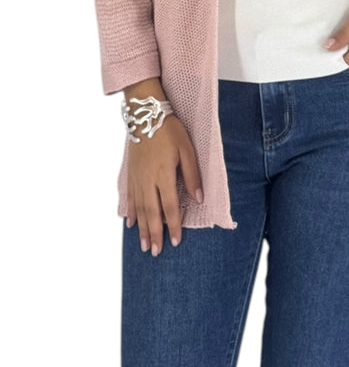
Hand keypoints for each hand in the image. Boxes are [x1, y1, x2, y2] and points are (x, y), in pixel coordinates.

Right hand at [126, 109, 202, 256]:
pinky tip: (131, 223)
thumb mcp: (187, 149)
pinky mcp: (131, 173)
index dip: (172, 225)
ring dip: (142, 228)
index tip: (175, 242)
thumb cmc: (169, 130)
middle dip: (154, 234)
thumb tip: (198, 198)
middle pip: (151, 213)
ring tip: (144, 245)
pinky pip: (130, 197)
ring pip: (139, 209)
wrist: (145, 114)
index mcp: (163, 175)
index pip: (169, 207)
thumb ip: (192, 175)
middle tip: (155, 252)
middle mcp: (148, 180)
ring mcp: (137, 178)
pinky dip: (131, 212)